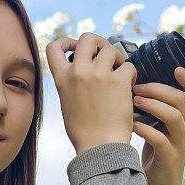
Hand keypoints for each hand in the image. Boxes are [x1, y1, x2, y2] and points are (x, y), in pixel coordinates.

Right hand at [46, 33, 137, 153]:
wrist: (99, 147)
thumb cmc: (84, 132)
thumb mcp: (67, 103)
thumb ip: (71, 84)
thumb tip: (82, 71)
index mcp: (62, 78)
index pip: (54, 46)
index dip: (67, 41)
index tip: (76, 48)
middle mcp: (78, 72)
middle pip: (88, 37)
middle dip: (100, 43)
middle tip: (106, 57)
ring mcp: (98, 75)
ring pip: (111, 49)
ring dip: (118, 59)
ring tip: (120, 75)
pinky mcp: (118, 81)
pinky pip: (128, 66)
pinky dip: (131, 75)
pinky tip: (129, 87)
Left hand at [131, 67, 184, 184]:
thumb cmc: (155, 152)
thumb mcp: (159, 126)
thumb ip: (155, 108)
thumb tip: (136, 82)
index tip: (175, 68)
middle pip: (181, 100)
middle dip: (159, 89)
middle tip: (138, 87)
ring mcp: (179, 144)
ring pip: (174, 117)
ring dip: (153, 105)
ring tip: (135, 101)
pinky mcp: (169, 158)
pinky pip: (160, 139)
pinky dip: (145, 129)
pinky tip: (132, 125)